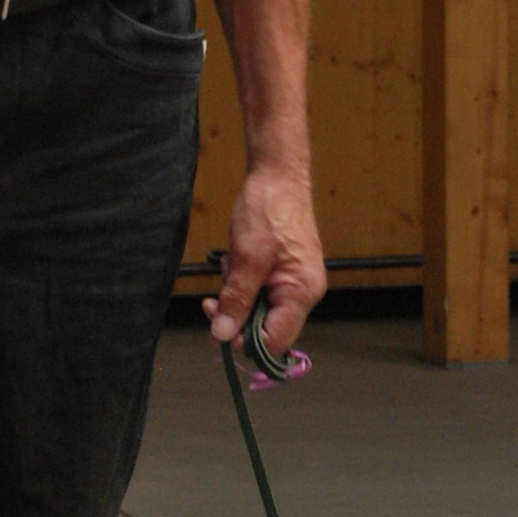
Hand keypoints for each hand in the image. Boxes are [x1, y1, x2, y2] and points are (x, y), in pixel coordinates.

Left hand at [206, 157, 324, 359]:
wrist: (277, 174)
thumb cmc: (268, 210)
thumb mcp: (246, 258)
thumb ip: (236, 299)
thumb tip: (222, 335)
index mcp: (302, 292)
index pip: (276, 341)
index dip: (246, 342)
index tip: (218, 328)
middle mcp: (304, 292)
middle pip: (266, 328)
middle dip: (237, 314)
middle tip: (213, 299)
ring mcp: (295, 282)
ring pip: (259, 309)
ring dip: (237, 295)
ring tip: (229, 267)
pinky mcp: (284, 271)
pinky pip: (260, 291)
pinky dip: (242, 282)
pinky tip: (236, 261)